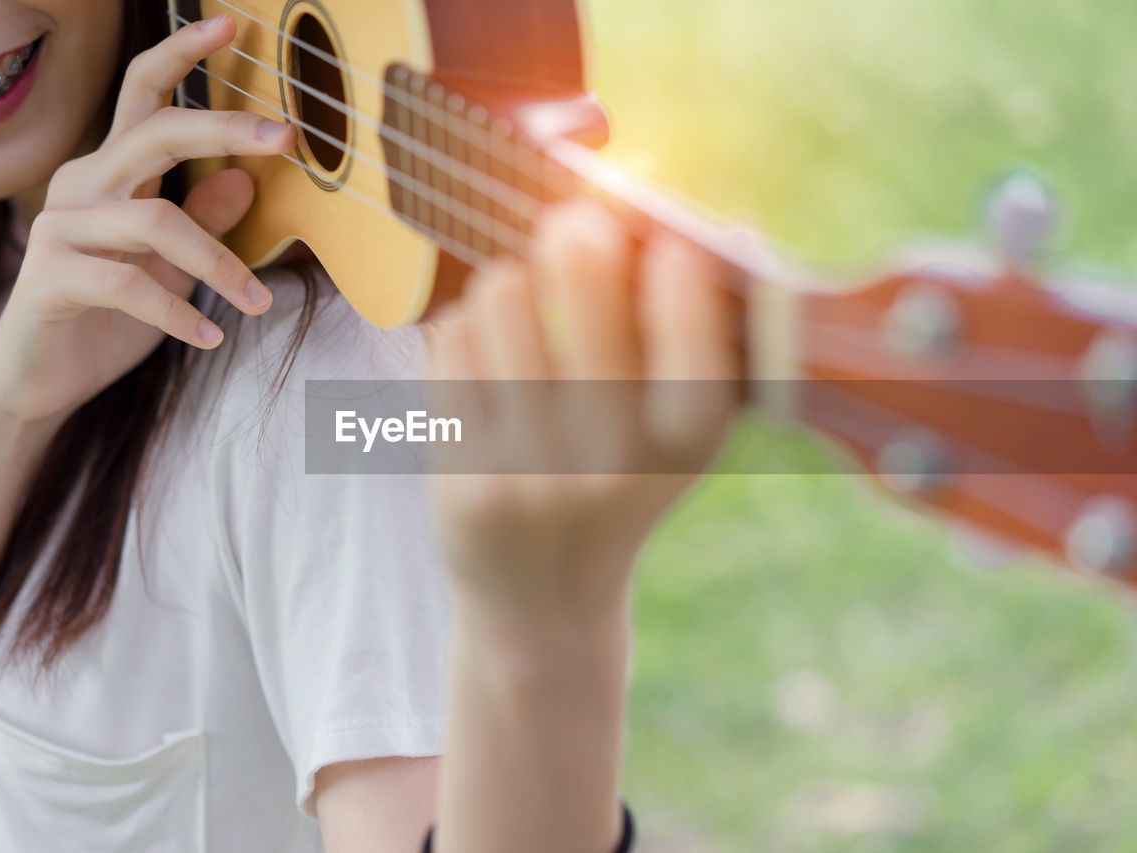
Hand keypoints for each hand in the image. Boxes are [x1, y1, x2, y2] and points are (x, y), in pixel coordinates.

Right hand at [0, 15, 296, 429]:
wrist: (38, 381)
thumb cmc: (108, 318)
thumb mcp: (172, 269)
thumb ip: (203, 223)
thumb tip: (246, 180)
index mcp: (110, 173)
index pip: (142, 95)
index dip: (181, 54)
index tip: (232, 26)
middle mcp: (81, 186)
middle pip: (155, 133)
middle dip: (223, 127)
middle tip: (285, 136)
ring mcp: (59, 229)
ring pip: (154, 220)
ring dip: (219, 264)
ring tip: (257, 303)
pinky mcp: (50, 278)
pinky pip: (128, 284)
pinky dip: (178, 313)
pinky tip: (209, 336)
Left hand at [424, 200, 738, 618]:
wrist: (542, 600)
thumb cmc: (622, 482)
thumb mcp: (681, 432)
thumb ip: (706, 338)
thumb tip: (733, 226)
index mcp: (689, 439)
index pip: (690, 318)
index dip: (673, 257)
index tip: (661, 242)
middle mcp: (613, 457)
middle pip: (579, 273)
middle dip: (574, 234)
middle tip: (574, 231)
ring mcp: (530, 469)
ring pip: (501, 294)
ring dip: (511, 284)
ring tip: (521, 309)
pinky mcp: (462, 476)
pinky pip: (449, 340)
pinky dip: (465, 330)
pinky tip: (484, 358)